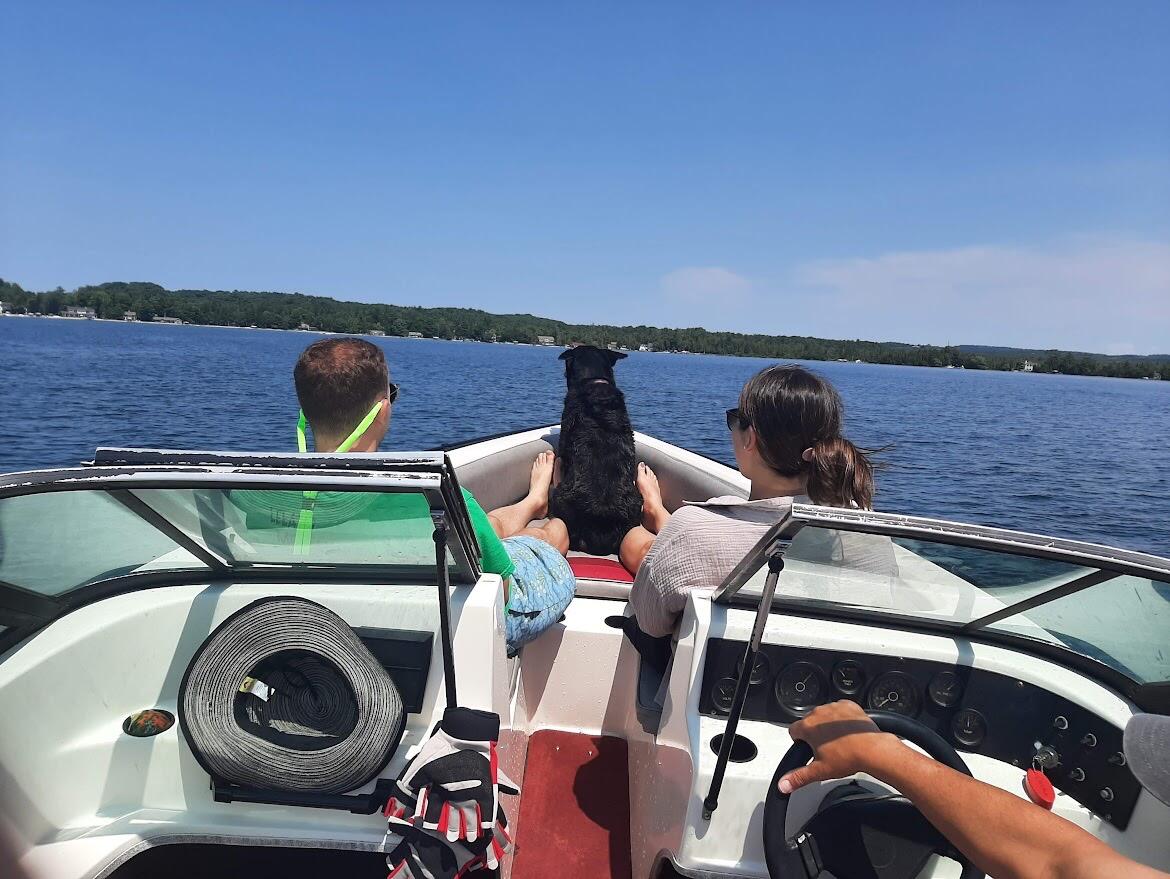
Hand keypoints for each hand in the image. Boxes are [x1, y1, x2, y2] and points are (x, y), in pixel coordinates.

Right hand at [777, 700, 896, 793]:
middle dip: (815, 733)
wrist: (872, 749)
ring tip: (839, 740)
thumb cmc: (847, 757)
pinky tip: (847, 731)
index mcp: (808, 727)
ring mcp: (834, 707)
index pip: (793, 730)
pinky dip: (842, 718)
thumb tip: (783, 785)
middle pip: (810, 722)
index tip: (807, 748)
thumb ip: (798, 777)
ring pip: (824, 715)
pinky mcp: (848, 706)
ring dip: (828, 724)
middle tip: (826, 748)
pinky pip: (840, 710)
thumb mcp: (819, 771)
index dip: (799, 741)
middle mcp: (819, 713)